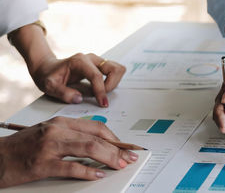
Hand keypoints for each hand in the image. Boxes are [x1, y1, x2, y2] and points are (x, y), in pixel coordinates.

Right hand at [0, 117, 136, 187]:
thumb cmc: (22, 147)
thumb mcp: (49, 134)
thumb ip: (72, 136)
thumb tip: (99, 144)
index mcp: (60, 123)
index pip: (96, 127)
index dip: (115, 138)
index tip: (126, 147)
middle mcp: (56, 131)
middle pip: (96, 138)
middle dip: (117, 148)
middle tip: (129, 157)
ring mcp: (49, 147)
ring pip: (88, 148)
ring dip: (109, 158)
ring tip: (120, 165)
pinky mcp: (42, 164)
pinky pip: (71, 166)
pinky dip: (88, 171)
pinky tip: (98, 175)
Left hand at [31, 53, 125, 106]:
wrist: (46, 68)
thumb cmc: (48, 75)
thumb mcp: (49, 86)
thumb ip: (63, 93)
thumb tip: (79, 99)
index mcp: (80, 61)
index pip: (97, 76)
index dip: (101, 91)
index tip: (103, 103)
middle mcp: (91, 59)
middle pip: (114, 69)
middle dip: (111, 85)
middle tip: (101, 97)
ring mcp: (97, 61)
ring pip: (118, 69)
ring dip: (114, 83)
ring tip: (101, 92)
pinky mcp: (100, 66)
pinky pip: (115, 72)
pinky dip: (112, 82)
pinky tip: (101, 89)